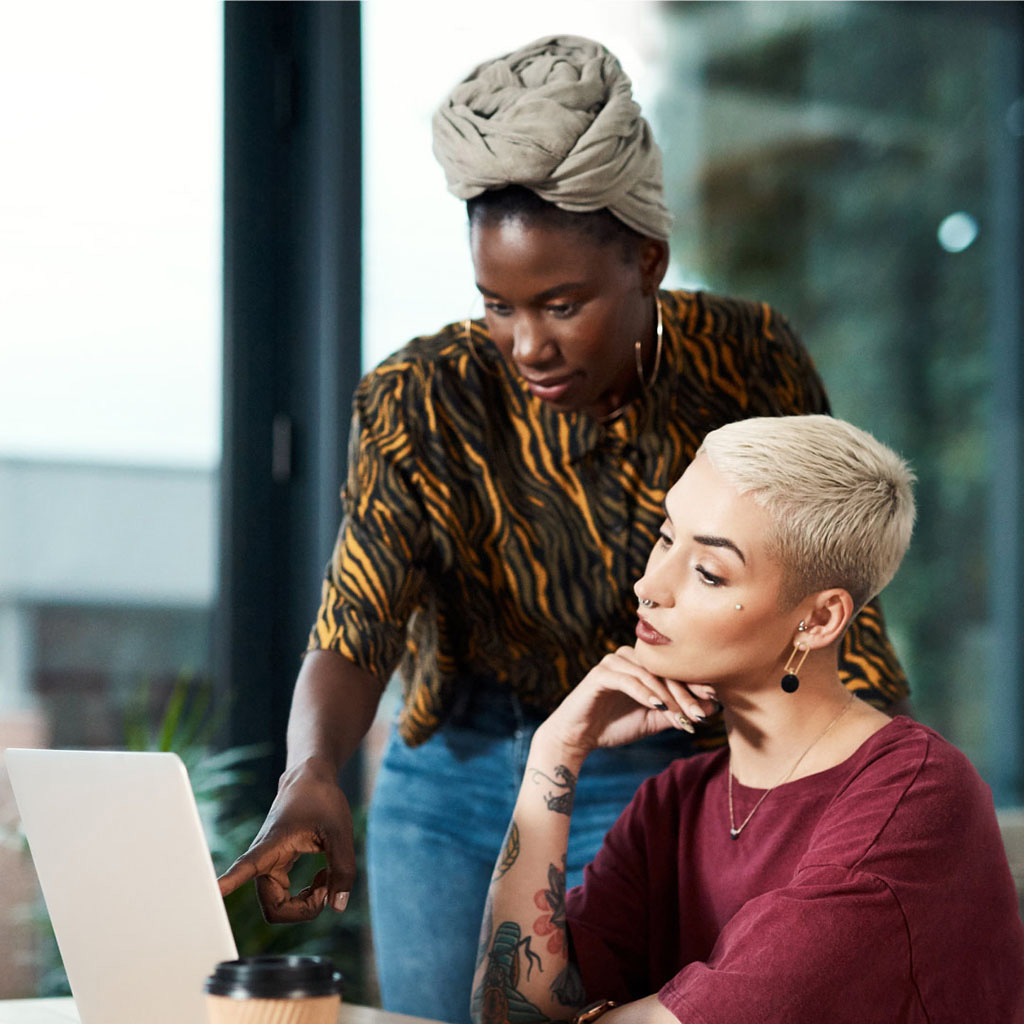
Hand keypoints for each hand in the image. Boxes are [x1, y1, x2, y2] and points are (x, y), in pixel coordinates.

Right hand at [217, 758, 354, 922]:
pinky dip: (306, 897)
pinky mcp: (276, 867)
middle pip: (274, 909)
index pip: (245, 868)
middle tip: (327, 888)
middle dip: (303, 910)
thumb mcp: (340, 832)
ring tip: (326, 880)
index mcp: (272, 846)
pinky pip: (285, 898)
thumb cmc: (322, 800)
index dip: (229, 882)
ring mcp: (268, 866)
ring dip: (306, 904)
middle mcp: (264, 860)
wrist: (310, 780)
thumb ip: (343, 869)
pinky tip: (322, 878)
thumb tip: (337, 907)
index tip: (212, 892)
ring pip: (279, 907)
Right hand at [540, 647, 717, 758]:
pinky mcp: (601, 674)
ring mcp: (614, 662)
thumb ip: (676, 712)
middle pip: (664, 671)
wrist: (578, 737)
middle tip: (700, 714)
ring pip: (649, 675)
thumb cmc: (615, 725)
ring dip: (668, 696)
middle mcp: (629, 656)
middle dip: (685, 694)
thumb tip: (710, 708)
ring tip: (682, 716)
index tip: (714, 700)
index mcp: (642, 664)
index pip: (673, 669)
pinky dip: (644, 693)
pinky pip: (628, 680)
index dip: (695, 683)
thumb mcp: (653, 719)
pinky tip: (658, 706)